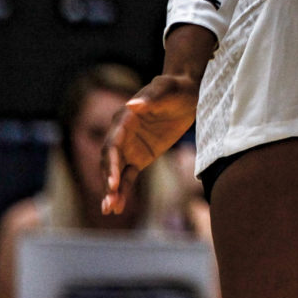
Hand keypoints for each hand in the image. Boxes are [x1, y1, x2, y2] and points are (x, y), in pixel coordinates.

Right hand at [102, 73, 200, 214]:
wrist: (189, 92)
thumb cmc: (177, 87)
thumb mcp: (167, 89)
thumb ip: (150, 97)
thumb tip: (132, 105)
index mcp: (125, 119)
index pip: (113, 144)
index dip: (111, 163)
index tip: (113, 182)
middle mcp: (122, 134)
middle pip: (109, 161)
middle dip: (108, 181)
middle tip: (110, 201)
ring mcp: (130, 147)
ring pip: (116, 172)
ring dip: (111, 191)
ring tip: (110, 210)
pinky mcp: (139, 157)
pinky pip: (127, 177)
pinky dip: (122, 191)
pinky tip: (118, 207)